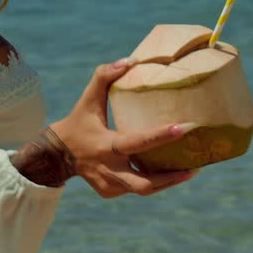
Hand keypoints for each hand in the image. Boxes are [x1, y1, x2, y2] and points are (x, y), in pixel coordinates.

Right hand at [49, 57, 199, 197]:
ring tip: (191, 169)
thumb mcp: (88, 99)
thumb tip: (131, 60)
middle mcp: (108, 169)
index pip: (137, 142)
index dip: (160, 136)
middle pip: (145, 183)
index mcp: (105, 145)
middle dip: (172, 178)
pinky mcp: (110, 192)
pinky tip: (167, 172)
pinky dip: (153, 182)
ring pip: (145, 189)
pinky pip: (136, 189)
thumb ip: (105, 76)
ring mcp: (109, 185)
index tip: (183, 127)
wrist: (56, 155)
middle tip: (196, 167)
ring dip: (168, 182)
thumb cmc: (78, 122)